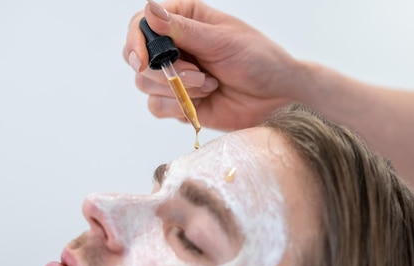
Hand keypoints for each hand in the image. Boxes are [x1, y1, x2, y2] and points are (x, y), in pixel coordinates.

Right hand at [123, 0, 301, 130]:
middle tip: (196, 74)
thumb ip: (182, 30)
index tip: (143, 59)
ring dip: (178, 89)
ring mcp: (176, 76)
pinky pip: (157, 107)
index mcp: (184, 20)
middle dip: (162, 72)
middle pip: (137, 58)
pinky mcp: (179, 102)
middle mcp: (175, 47)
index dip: (136, 41)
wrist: (277, 97)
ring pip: (145, 84)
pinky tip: (204, 100)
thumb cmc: (258, 59)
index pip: (141, 24)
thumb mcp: (221, 40)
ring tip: (210, 84)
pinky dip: (177, 106)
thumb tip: (149, 8)